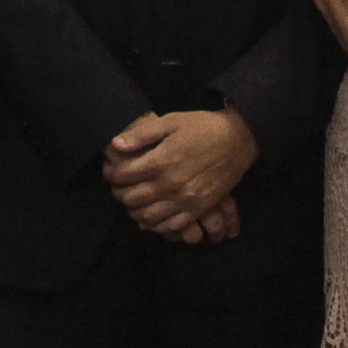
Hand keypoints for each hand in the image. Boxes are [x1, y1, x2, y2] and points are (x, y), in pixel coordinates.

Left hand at [104, 109, 258, 244]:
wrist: (238, 140)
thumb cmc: (202, 127)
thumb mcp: (170, 121)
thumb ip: (141, 134)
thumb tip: (115, 145)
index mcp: (161, 161)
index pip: (123, 176)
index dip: (110, 173)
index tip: (109, 169)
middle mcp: (171, 185)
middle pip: (132, 198)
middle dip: (119, 192)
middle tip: (118, 186)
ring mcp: (185, 200)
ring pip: (148, 216)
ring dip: (134, 210)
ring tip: (132, 200)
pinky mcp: (198, 209)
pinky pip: (171, 226)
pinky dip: (156, 224)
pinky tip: (151, 216)